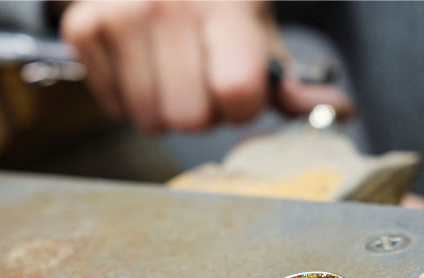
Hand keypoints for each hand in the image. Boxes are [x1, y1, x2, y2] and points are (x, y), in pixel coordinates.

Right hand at [59, 0, 352, 131]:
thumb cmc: (214, 5)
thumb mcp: (258, 32)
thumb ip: (289, 82)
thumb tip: (339, 111)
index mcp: (227, 8)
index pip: (238, 95)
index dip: (240, 107)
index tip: (237, 90)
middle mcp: (170, 6)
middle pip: (189, 119)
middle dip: (200, 113)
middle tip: (199, 82)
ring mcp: (122, 16)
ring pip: (149, 120)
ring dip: (163, 110)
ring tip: (170, 73)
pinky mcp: (84, 28)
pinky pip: (113, 107)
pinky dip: (127, 98)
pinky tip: (141, 66)